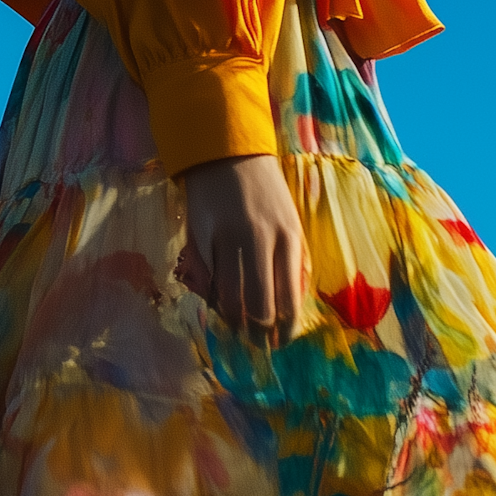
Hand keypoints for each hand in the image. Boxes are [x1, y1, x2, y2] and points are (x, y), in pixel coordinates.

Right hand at [180, 154, 307, 342]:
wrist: (228, 154)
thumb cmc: (265, 194)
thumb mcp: (290, 222)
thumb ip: (294, 260)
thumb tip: (293, 305)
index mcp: (289, 237)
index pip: (289, 297)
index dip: (285, 327)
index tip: (281, 341)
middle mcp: (260, 239)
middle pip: (260, 304)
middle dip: (259, 331)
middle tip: (258, 341)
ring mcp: (228, 238)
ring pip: (230, 297)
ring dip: (234, 321)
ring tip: (237, 329)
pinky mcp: (202, 236)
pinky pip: (207, 280)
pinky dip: (212, 298)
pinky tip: (217, 304)